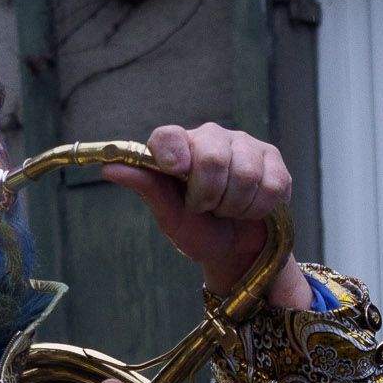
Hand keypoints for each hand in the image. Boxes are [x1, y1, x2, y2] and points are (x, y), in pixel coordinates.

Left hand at [104, 123, 312, 307]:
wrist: (236, 248)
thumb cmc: (198, 229)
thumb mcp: (169, 216)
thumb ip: (146, 188)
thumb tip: (109, 167)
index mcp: (179, 146)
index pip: (169, 135)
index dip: (172, 155)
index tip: (177, 175)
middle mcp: (212, 137)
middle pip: (212, 156)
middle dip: (209, 195)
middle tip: (206, 208)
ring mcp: (246, 145)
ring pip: (245, 173)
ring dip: (234, 205)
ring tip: (228, 210)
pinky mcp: (274, 160)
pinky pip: (271, 184)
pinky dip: (258, 208)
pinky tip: (250, 209)